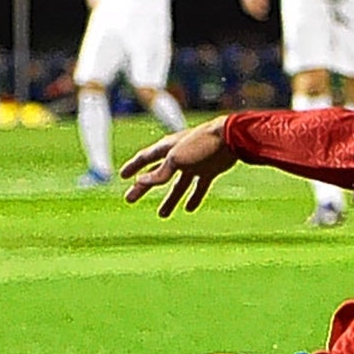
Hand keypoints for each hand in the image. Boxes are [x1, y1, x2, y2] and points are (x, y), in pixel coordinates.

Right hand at [121, 117, 238, 216]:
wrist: (231, 138)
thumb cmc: (201, 144)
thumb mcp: (176, 159)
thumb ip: (160, 173)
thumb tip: (140, 182)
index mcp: (167, 148)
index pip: (145, 158)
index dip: (133, 167)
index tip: (122, 176)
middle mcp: (179, 156)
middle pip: (157, 175)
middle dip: (143, 187)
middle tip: (130, 199)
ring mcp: (195, 163)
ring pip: (178, 185)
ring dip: (170, 199)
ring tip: (162, 215)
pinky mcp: (210, 170)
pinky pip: (199, 187)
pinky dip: (194, 197)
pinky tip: (189, 208)